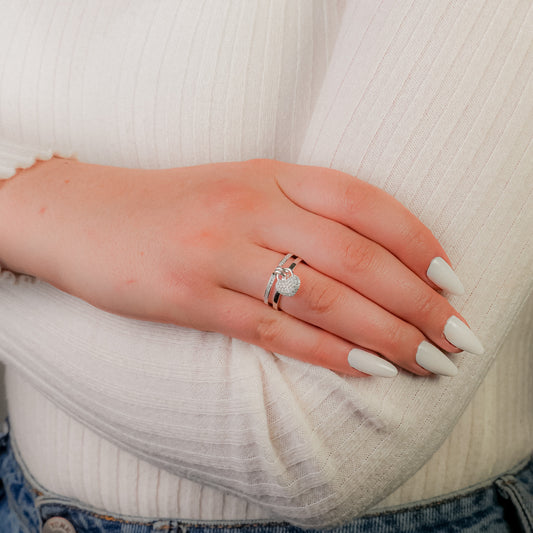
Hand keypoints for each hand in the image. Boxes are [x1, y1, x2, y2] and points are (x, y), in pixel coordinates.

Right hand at [0, 157, 482, 376]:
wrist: (86, 216)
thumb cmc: (172, 204)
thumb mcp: (239, 187)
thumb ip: (297, 210)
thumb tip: (369, 259)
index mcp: (269, 173)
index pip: (365, 202)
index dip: (417, 241)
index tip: (450, 280)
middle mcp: (251, 206)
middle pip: (355, 257)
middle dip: (415, 301)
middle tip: (453, 335)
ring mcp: (220, 251)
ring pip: (322, 297)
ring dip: (382, 334)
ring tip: (423, 360)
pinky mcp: (191, 298)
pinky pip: (275, 329)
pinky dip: (328, 353)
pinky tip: (367, 370)